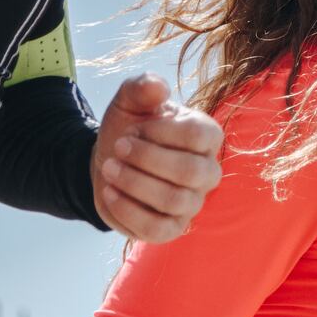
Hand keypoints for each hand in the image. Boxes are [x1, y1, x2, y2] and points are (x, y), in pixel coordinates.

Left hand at [90, 74, 223, 242]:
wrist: (110, 160)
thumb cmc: (129, 128)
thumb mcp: (130, 101)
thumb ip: (142, 87)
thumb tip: (158, 86)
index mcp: (207, 136)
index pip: (198, 137)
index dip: (161, 132)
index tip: (136, 128)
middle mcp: (207, 171)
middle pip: (189, 172)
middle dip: (145, 159)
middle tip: (117, 147)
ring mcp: (192, 202)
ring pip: (172, 201)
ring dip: (132, 183)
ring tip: (109, 168)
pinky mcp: (172, 228)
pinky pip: (156, 229)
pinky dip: (127, 211)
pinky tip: (109, 192)